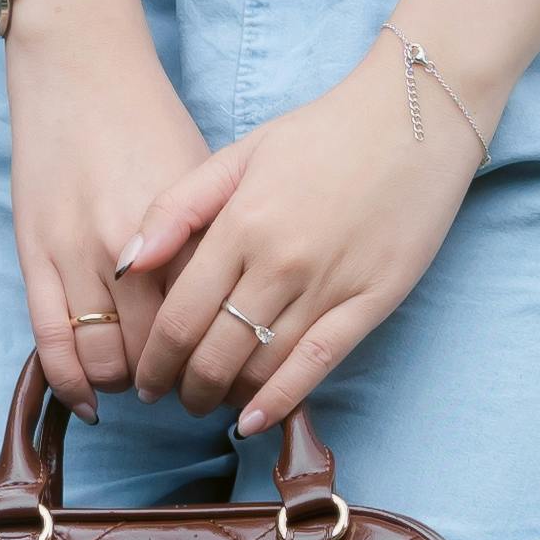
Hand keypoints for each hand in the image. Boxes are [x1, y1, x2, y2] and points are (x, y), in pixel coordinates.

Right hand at [0, 0, 203, 410]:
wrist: (79, 66)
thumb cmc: (149, 118)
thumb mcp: (203, 176)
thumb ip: (214, 243)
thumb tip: (239, 309)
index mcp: (183, 229)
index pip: (210, 324)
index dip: (226, 362)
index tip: (234, 380)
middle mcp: (132, 251)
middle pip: (160, 352)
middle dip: (180, 384)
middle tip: (191, 393)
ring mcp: (76, 254)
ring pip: (105, 356)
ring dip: (127, 385)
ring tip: (143, 387)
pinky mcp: (35, 254)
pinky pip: (50, 339)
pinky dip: (70, 380)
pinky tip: (90, 401)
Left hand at [116, 57, 472, 443]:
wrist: (414, 118)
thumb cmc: (321, 134)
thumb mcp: (239, 154)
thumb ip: (176, 208)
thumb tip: (125, 265)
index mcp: (241, 223)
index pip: (180, 314)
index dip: (154, 358)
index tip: (144, 378)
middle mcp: (280, 261)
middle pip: (215, 350)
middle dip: (184, 386)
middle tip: (172, 399)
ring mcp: (329, 284)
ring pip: (263, 364)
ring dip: (227, 396)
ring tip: (211, 404)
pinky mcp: (373, 300)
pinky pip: (319, 362)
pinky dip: (282, 399)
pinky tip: (255, 421)